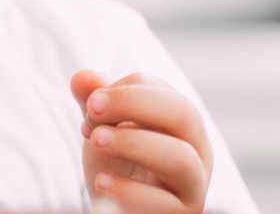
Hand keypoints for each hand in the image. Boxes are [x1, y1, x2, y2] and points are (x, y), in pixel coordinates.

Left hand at [71, 70, 212, 213]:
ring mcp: (193, 185)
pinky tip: (101, 182)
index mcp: (180, 122)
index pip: (159, 89)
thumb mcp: (103, 130)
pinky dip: (129, 190)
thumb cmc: (117, 167)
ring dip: (134, 143)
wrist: (120, 210)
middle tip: (93, 109)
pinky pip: (165, 205)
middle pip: (183, 113)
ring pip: (180, 158)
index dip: (120, 91)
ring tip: (95, 141)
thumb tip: (83, 77)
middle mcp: (196, 150)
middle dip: (134, 104)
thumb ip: (93, 103)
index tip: (90, 106)